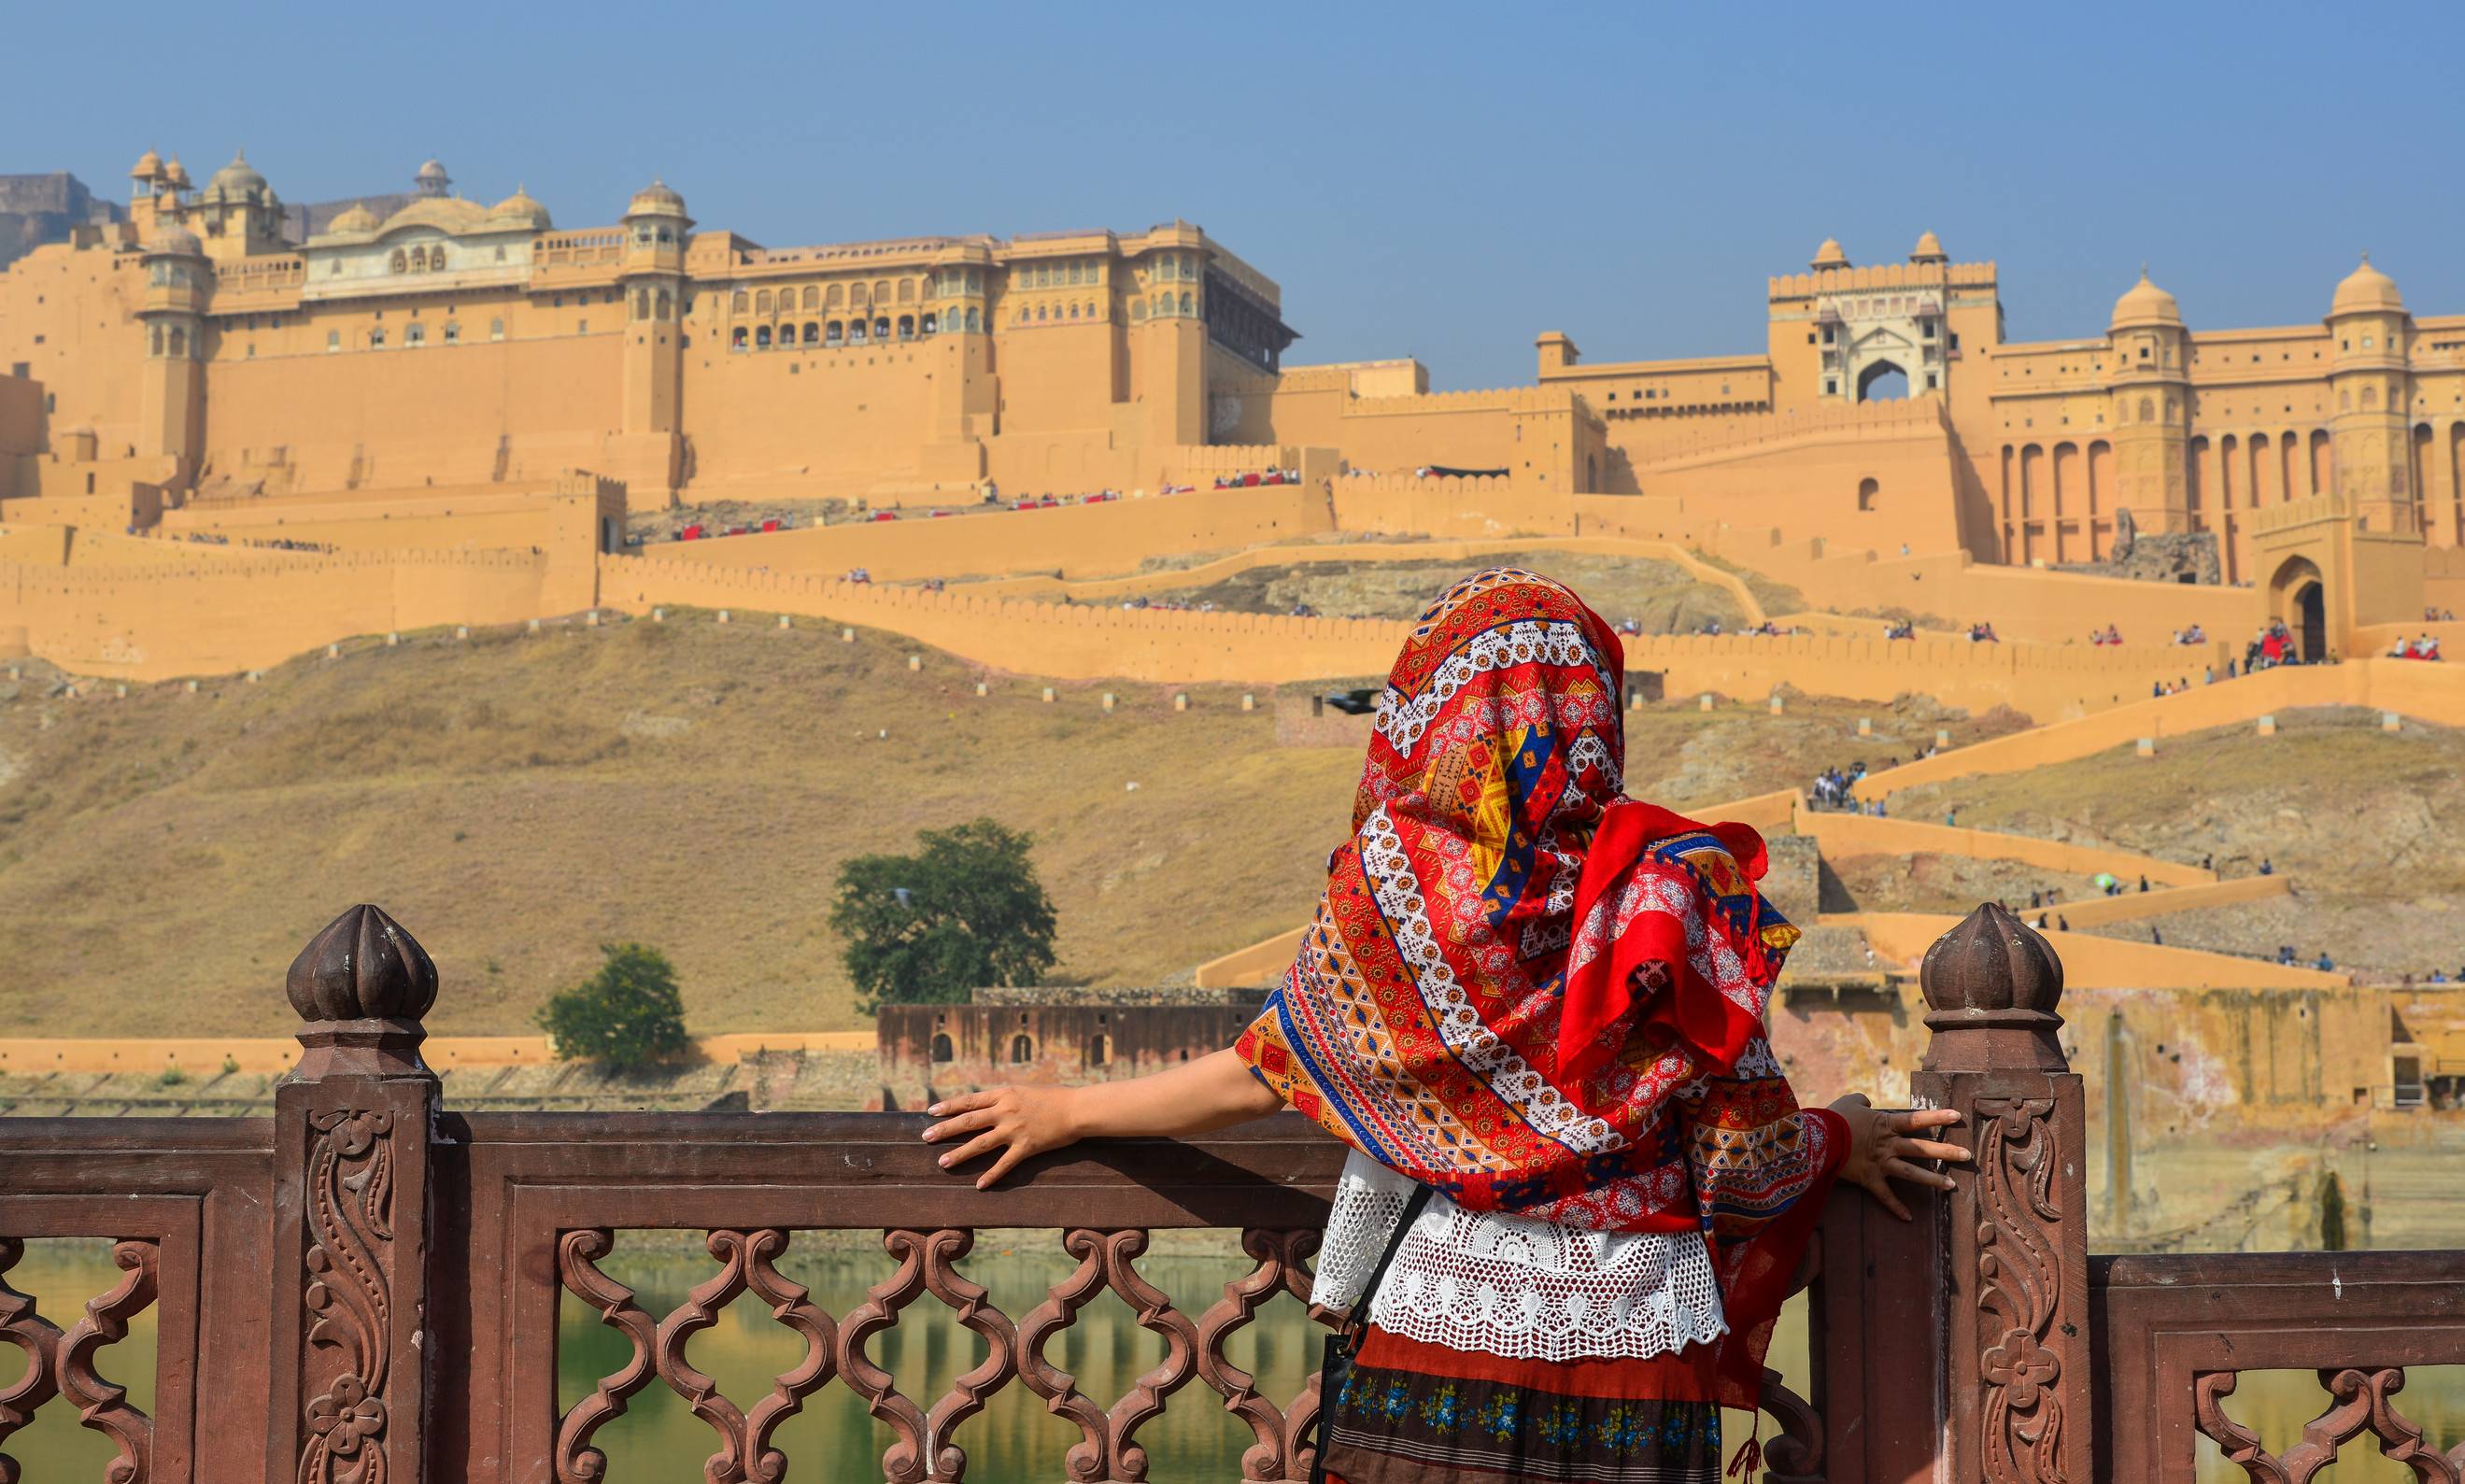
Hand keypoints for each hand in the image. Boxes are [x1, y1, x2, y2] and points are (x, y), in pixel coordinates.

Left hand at [922, 1086, 1082, 1189]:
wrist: (1077, 1109)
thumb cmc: (1054, 1097)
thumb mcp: (1025, 1090)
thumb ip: (1005, 1097)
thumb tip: (987, 1104)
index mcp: (1004, 1094)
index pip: (969, 1101)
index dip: (949, 1107)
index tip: (931, 1112)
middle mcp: (1005, 1111)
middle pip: (968, 1121)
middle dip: (945, 1130)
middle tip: (926, 1137)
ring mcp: (1015, 1130)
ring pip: (980, 1143)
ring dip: (959, 1154)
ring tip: (942, 1163)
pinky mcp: (1026, 1147)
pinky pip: (1005, 1163)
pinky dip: (991, 1175)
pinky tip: (979, 1185)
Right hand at [1829, 1093, 1969, 1220]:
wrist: (1815, 1139)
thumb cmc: (1833, 1118)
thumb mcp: (1848, 1102)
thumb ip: (1862, 1100)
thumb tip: (1867, 1101)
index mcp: (1885, 1125)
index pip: (1917, 1119)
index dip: (1938, 1117)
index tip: (1958, 1116)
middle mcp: (1888, 1145)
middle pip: (1923, 1148)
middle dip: (1947, 1152)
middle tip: (1968, 1155)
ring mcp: (1881, 1163)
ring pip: (1912, 1173)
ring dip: (1933, 1181)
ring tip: (1952, 1186)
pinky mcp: (1869, 1179)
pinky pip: (1885, 1196)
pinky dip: (1896, 1207)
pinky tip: (1908, 1218)